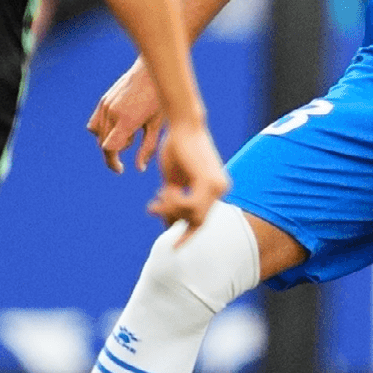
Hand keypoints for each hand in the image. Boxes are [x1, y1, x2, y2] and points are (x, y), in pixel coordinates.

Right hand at [86, 58, 163, 172]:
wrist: (153, 70)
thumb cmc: (160, 99)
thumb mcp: (158, 125)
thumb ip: (148, 148)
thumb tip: (139, 169)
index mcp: (126, 120)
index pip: (110, 149)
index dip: (114, 163)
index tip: (121, 169)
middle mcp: (112, 113)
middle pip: (104, 144)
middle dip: (116, 151)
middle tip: (134, 142)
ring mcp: (105, 105)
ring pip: (98, 134)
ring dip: (110, 140)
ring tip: (130, 131)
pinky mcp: (104, 100)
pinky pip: (95, 123)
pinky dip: (103, 130)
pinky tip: (119, 125)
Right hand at [148, 118, 230, 241]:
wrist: (183, 125)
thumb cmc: (176, 148)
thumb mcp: (174, 180)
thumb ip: (174, 200)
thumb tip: (169, 223)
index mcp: (215, 189)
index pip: (202, 219)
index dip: (187, 235)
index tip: (174, 248)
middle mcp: (221, 189)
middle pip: (196, 220)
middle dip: (171, 217)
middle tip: (151, 207)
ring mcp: (218, 186)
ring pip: (193, 215)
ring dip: (170, 209)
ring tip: (156, 198)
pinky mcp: (210, 182)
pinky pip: (191, 206)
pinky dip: (174, 202)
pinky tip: (165, 191)